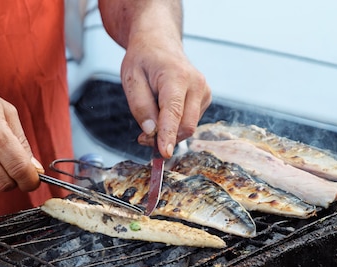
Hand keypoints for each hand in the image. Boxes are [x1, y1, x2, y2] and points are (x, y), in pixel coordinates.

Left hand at [121, 33, 211, 157]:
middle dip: (165, 137)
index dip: (168, 135)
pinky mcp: (205, 99)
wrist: (159, 43)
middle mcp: (197, 84)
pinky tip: (163, 111)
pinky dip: (175, 125)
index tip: (165, 152)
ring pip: (188, 126)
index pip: (174, 112)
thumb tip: (151, 131)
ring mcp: (204, 92)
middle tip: (142, 138)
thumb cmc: (143, 60)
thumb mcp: (131, 79)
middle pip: (186, 125)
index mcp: (177, 77)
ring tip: (150, 117)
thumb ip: (140, 106)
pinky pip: (190, 121)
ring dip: (169, 131)